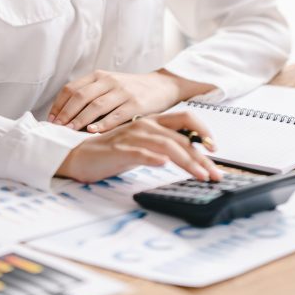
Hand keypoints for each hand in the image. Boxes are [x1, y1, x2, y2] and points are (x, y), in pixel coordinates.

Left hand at [48, 69, 214, 132]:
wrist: (162, 86)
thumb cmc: (130, 90)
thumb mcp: (109, 85)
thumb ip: (90, 95)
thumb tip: (63, 115)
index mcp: (99, 76)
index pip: (72, 88)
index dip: (59, 104)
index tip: (50, 120)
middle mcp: (109, 81)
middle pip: (80, 96)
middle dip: (65, 114)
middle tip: (55, 128)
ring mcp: (123, 92)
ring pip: (96, 106)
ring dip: (79, 120)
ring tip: (68, 131)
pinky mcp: (136, 104)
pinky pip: (116, 115)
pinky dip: (103, 124)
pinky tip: (92, 132)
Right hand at [55, 111, 220, 182]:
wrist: (78, 155)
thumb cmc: (111, 152)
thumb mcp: (142, 147)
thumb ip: (162, 146)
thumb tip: (190, 156)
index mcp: (151, 122)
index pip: (184, 119)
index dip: (202, 131)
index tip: (216, 150)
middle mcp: (144, 125)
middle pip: (180, 137)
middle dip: (201, 157)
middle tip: (216, 175)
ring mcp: (132, 137)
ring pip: (166, 145)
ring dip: (186, 161)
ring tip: (200, 176)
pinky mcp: (119, 150)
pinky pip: (139, 152)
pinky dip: (153, 158)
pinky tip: (163, 165)